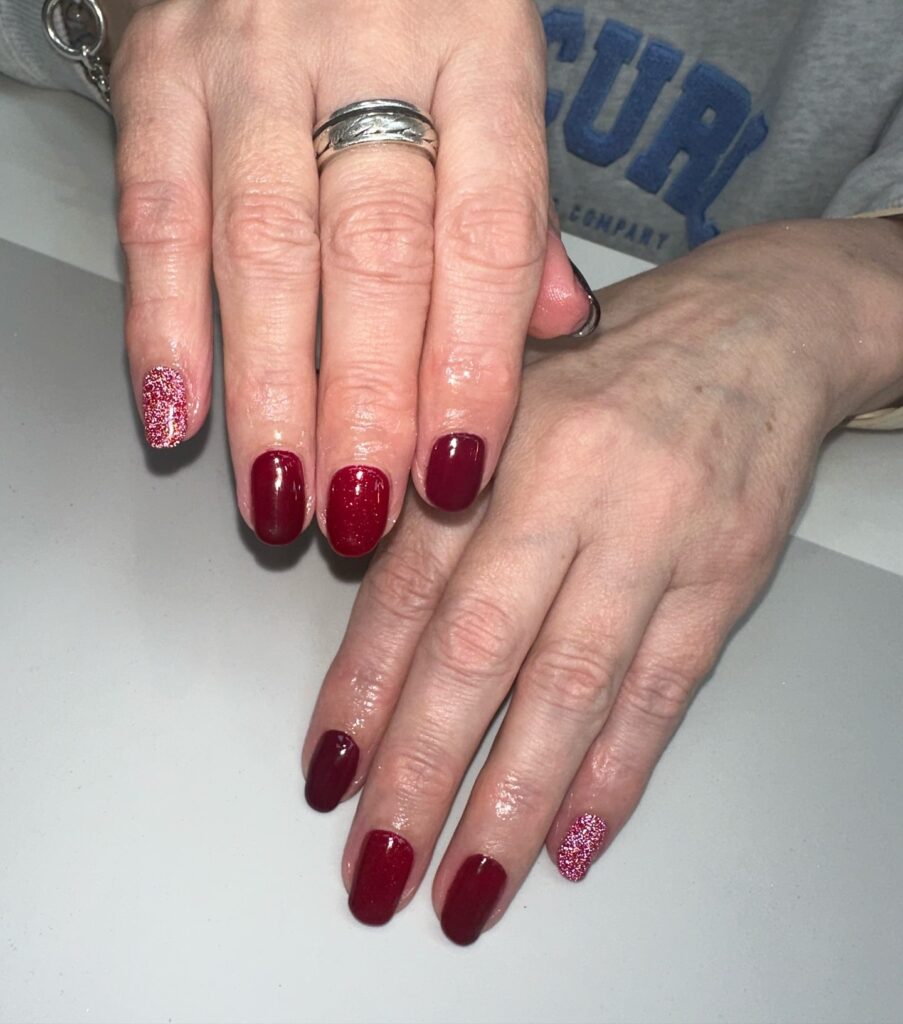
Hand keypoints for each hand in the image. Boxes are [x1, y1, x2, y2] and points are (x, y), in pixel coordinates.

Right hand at [109, 0, 594, 552]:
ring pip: (262, 248)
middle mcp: (367, 44)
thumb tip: (554, 324)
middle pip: (372, 255)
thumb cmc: (413, 7)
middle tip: (365, 514)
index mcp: (479, 47)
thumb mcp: (496, 75)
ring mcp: (250, 58)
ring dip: (270, 394)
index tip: (457, 473)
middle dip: (367, 405)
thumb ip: (519, 202)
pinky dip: (163, 324)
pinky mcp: (158, 70)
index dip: (471, 369)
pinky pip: (156, 211)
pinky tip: (177, 417)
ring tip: (283, 499)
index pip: (485, 235)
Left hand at [301, 217, 902, 941]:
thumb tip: (374, 638)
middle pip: (481, 653)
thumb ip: (434, 502)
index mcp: (494, 439)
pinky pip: (662, 692)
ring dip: (511, 802)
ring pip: (571, 691)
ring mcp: (653, 540)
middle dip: (421, 772)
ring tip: (465, 887)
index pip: (408, 586)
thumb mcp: (498, 403)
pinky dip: (614, 774)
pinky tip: (569, 838)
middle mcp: (571, 491)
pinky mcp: (722, 579)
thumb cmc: (606, 370)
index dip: (361, 688)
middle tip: (377, 868)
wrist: (754, 330)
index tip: (330, 773)